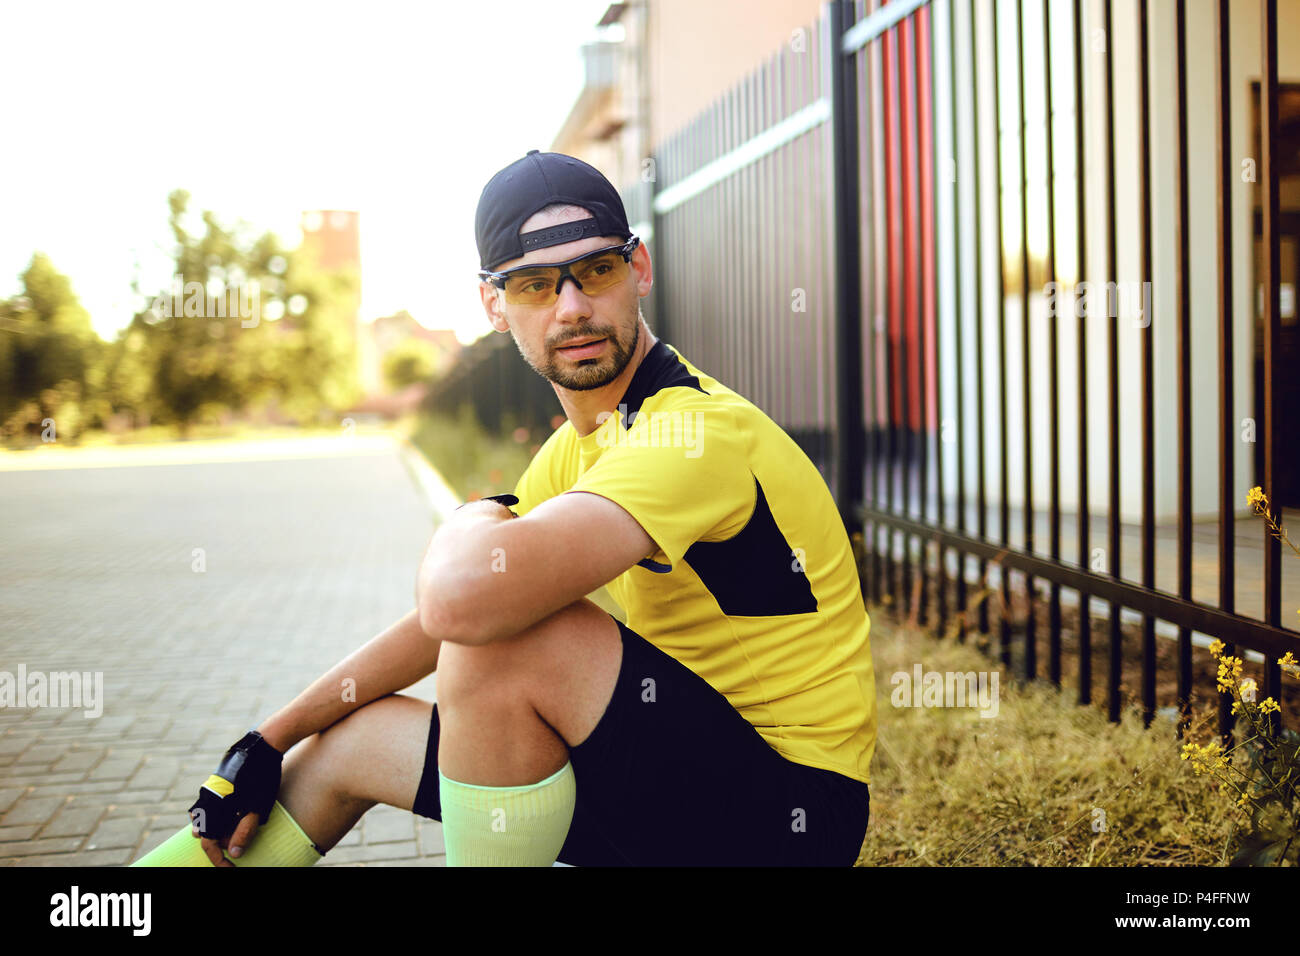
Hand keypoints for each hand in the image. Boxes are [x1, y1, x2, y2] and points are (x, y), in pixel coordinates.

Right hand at [187, 730, 283, 866]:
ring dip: (221, 828)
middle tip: (240, 844)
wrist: (262, 746)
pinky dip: (221, 815)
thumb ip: (244, 832)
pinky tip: (238, 813)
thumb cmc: (262, 778)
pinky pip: (211, 804)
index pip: (208, 843)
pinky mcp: (214, 781)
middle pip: (206, 831)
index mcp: (213, 808)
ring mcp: (208, 788)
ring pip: (207, 818)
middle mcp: (205, 799)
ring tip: (239, 828)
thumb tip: (234, 853)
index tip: (230, 867)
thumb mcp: (257, 808)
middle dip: (221, 842)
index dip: (218, 859)